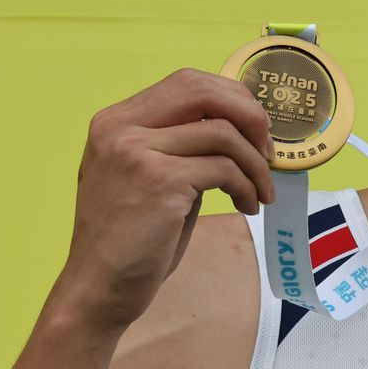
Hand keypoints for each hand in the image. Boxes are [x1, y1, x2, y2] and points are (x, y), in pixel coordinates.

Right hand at [49, 69, 275, 332]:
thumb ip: (181, 145)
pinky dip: (247, 186)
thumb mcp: (150, 176)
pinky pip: (224, 169)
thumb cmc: (130, 237)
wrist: (99, 286)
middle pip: (204, 92)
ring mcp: (136, 152)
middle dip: (250, 116)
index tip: (255, 129)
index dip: (232, 99)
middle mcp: (120, 128)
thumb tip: (240, 127)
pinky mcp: (159, 181)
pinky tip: (248, 206)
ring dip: (256, 164)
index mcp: (115, 121)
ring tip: (260, 191)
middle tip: (268, 150)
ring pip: (223, 133)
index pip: (187, 82)